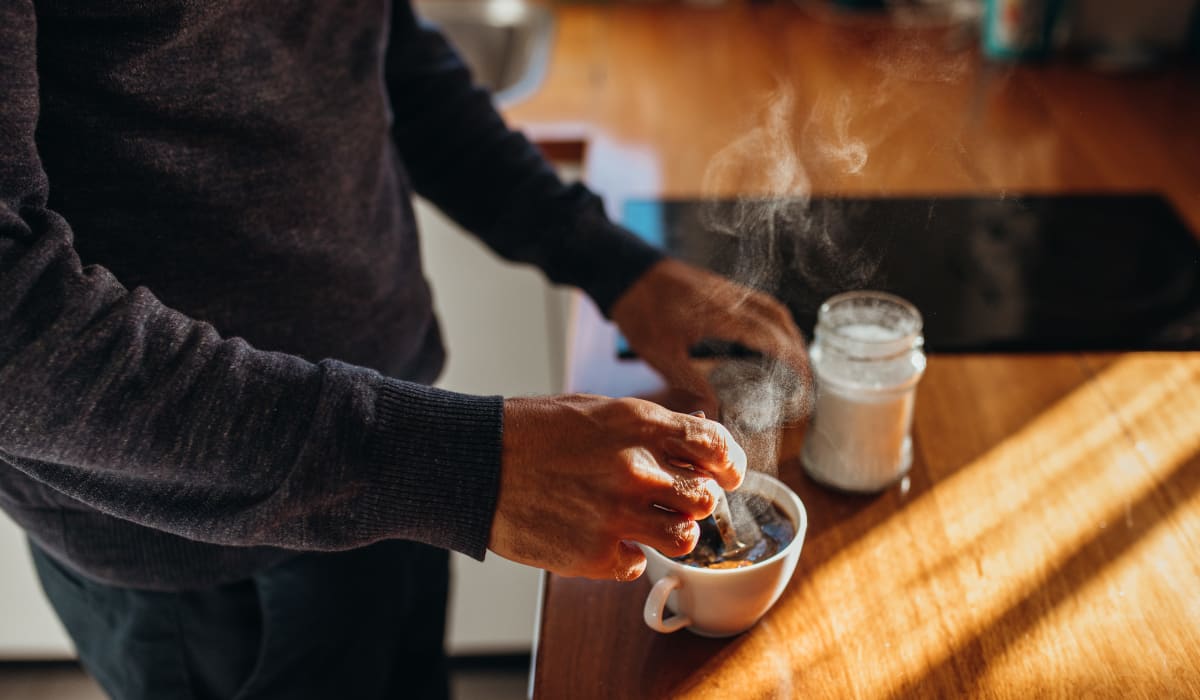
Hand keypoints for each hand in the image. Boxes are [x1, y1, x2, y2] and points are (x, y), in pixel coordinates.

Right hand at [490, 395, 746, 580]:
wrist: (474, 464)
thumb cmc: (529, 432)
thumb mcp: (594, 410)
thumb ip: (647, 426)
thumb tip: (695, 434)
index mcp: (638, 424)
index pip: (714, 445)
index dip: (729, 463)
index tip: (727, 474)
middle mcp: (636, 469)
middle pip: (705, 498)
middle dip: (697, 501)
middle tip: (679, 502)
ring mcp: (617, 514)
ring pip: (684, 538)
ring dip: (673, 533)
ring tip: (648, 525)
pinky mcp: (595, 554)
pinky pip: (639, 564)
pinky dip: (629, 556)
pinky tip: (605, 539)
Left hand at [610, 258, 810, 413]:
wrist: (625, 271)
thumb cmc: (639, 312)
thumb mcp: (660, 355)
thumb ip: (691, 382)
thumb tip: (716, 410)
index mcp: (721, 315)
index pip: (770, 336)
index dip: (792, 359)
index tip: (804, 381)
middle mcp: (730, 298)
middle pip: (779, 319)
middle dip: (797, 348)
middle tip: (804, 378)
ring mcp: (727, 290)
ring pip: (772, 307)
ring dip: (788, 332)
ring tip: (794, 361)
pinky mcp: (720, 287)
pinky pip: (758, 301)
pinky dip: (773, 320)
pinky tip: (768, 338)